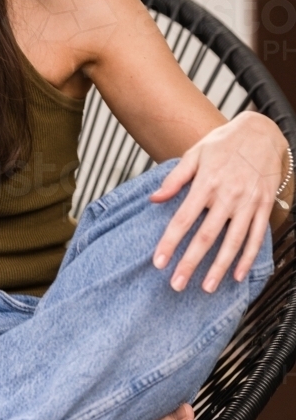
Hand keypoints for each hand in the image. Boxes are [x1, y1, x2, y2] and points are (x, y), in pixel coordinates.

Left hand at [150, 112, 287, 292]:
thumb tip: (154, 199)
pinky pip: (257, 236)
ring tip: (207, 288)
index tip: (159, 262)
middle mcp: (228, 195)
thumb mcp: (195, 154)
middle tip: (177, 285)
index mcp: (206, 182)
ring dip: (219, 267)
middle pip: (206, 236)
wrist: (262, 132)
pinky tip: (238, 275)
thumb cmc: (223, 143)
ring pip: (233, 241)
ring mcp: (249, 202)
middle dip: (191, 263)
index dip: (170, 242)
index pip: (183, 219)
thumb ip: (175, 179)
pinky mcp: (264, 206)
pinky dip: (248, 257)